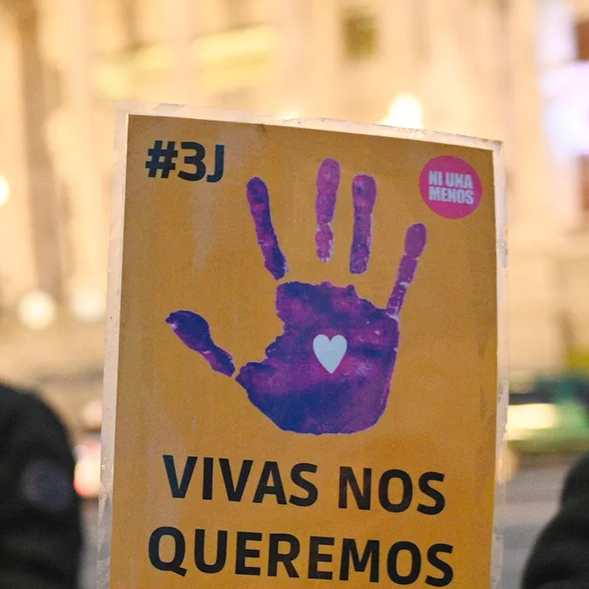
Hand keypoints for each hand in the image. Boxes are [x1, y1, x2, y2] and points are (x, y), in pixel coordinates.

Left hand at [166, 159, 426, 434]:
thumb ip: (209, 346)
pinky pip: (397, 286)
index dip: (263, 215)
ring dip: (363, 217)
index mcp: (286, 299)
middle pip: (322, 235)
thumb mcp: (239, 372)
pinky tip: (417, 227)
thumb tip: (171, 319)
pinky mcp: (383, 325)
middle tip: (326, 161)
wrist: (326, 427)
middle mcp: (321, 293)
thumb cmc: (285, 400)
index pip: (272, 246)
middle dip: (324, 201)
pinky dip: (407, 259)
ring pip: (359, 249)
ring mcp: (353, 305)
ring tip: (366, 180)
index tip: (254, 181)